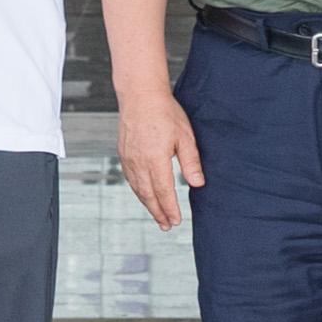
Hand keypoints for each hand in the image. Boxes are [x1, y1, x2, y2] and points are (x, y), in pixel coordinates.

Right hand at [116, 88, 203, 230]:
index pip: (163, 192)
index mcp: (155, 159)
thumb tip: (198, 184)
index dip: (170, 209)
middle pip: (148, 195)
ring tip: (158, 216)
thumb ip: (191, 162)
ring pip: (137, 189)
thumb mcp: (185, 137)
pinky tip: (144, 194)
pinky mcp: (123, 153)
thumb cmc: (165, 112)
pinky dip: (138, 191)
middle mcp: (139, 162)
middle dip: (158, 212)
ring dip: (148, 204)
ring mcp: (129, 158)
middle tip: (167, 226)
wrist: (140, 95)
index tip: (176, 221)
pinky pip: (130, 178)